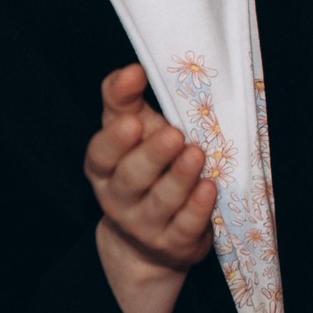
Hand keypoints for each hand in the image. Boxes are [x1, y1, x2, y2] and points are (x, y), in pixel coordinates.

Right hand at [84, 65, 216, 312]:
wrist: (153, 238)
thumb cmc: (145, 167)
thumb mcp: (132, 131)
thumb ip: (125, 99)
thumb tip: (133, 69)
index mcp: (104, 169)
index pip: (101, 154)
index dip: (115, 140)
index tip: (132, 121)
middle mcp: (118, 198)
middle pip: (131, 178)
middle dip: (152, 156)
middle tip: (175, 135)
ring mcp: (145, 224)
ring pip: (161, 202)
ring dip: (180, 178)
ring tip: (197, 155)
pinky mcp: (174, 243)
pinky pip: (185, 227)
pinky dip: (198, 208)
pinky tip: (210, 189)